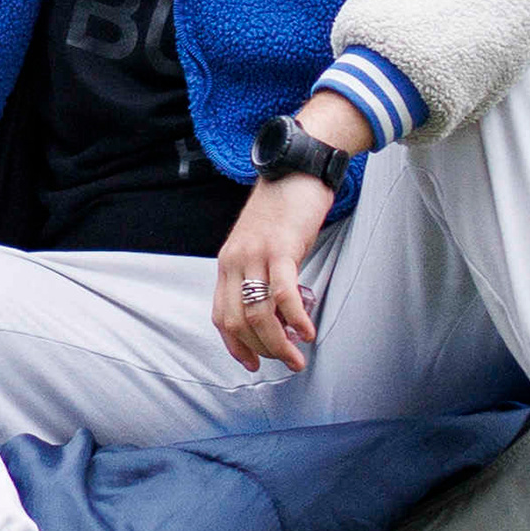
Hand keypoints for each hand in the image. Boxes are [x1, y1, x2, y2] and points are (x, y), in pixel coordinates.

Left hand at [214, 171, 334, 372]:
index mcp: (228, 263)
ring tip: (298, 358)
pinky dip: (295, 319)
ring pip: (259, 314)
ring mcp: (256, 255)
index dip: (236, 346)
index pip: (221, 316)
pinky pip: (283, 294)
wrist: (297, 166)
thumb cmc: (285, 206)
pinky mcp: (281, 248)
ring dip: (279, 343)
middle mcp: (235, 261)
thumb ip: (262, 275)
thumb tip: (278, 311)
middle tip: (286, 361)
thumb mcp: (263, 244)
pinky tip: (308, 332)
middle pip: (238, 321)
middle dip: (262, 350)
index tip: (253, 363)